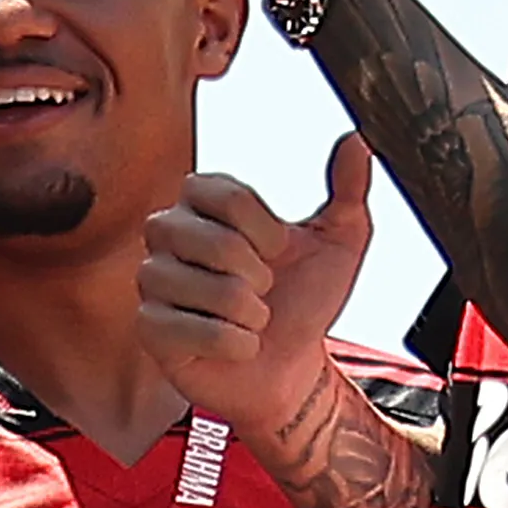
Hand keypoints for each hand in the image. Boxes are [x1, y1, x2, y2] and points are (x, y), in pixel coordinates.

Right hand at [140, 140, 378, 436]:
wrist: (292, 368)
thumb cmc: (305, 301)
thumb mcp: (338, 242)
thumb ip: (348, 190)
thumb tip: (359, 139)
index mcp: (204, 202)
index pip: (225, 194)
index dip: (266, 231)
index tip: (279, 252)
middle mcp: (168, 233)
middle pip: (216, 242)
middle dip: (260, 277)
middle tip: (263, 291)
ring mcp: (152, 280)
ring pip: (209, 291)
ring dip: (250, 315)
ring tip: (251, 320)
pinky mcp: (148, 327)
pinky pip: (193, 332)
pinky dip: (233, 345)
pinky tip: (237, 346)